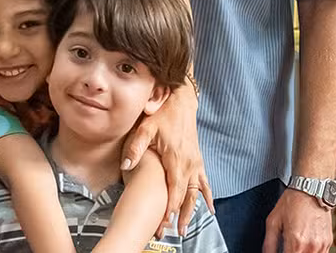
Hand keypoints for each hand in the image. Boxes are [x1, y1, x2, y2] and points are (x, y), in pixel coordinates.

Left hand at [120, 84, 211, 234]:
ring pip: (196, 193)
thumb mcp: (146, 128)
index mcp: (176, 158)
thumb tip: (126, 164)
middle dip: (178, 216)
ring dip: (192, 211)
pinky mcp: (198, 160)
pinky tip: (209, 209)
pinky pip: (204, 182)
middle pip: (185, 196)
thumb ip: (136, 147)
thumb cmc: (163, 114)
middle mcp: (189, 164)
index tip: (163, 223)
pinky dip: (207, 197)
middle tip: (172, 233)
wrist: (182, 101)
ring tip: (186, 228)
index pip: (173, 191)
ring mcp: (195, 163)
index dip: (168, 209)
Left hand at [262, 188, 332, 252]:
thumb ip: (269, 243)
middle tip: (287, 247)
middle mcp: (311, 245)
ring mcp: (322, 245)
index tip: (281, 251)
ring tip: (295, 246)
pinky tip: (304, 246)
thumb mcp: (273, 220)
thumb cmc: (293, 201)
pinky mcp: (328, 242)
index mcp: (296, 241)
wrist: (311, 189)